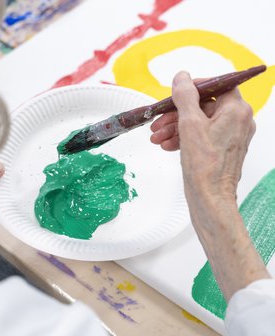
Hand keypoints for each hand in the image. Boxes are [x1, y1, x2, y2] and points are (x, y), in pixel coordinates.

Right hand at [151, 72, 255, 201]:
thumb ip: (186, 97)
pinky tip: (167, 145)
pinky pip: (200, 136)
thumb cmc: (205, 166)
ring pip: (199, 123)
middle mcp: (237, 121)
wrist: (209, 198)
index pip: (216, 86)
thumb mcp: (190, 124)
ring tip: (157, 136)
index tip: (176, 94)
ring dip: (175, 128)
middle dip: (176, 114)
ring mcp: (229, 136)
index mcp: (236, 111)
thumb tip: (182, 77)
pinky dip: (183, 138)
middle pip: (203, 107)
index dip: (193, 88)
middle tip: (159, 121)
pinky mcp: (220, 149)